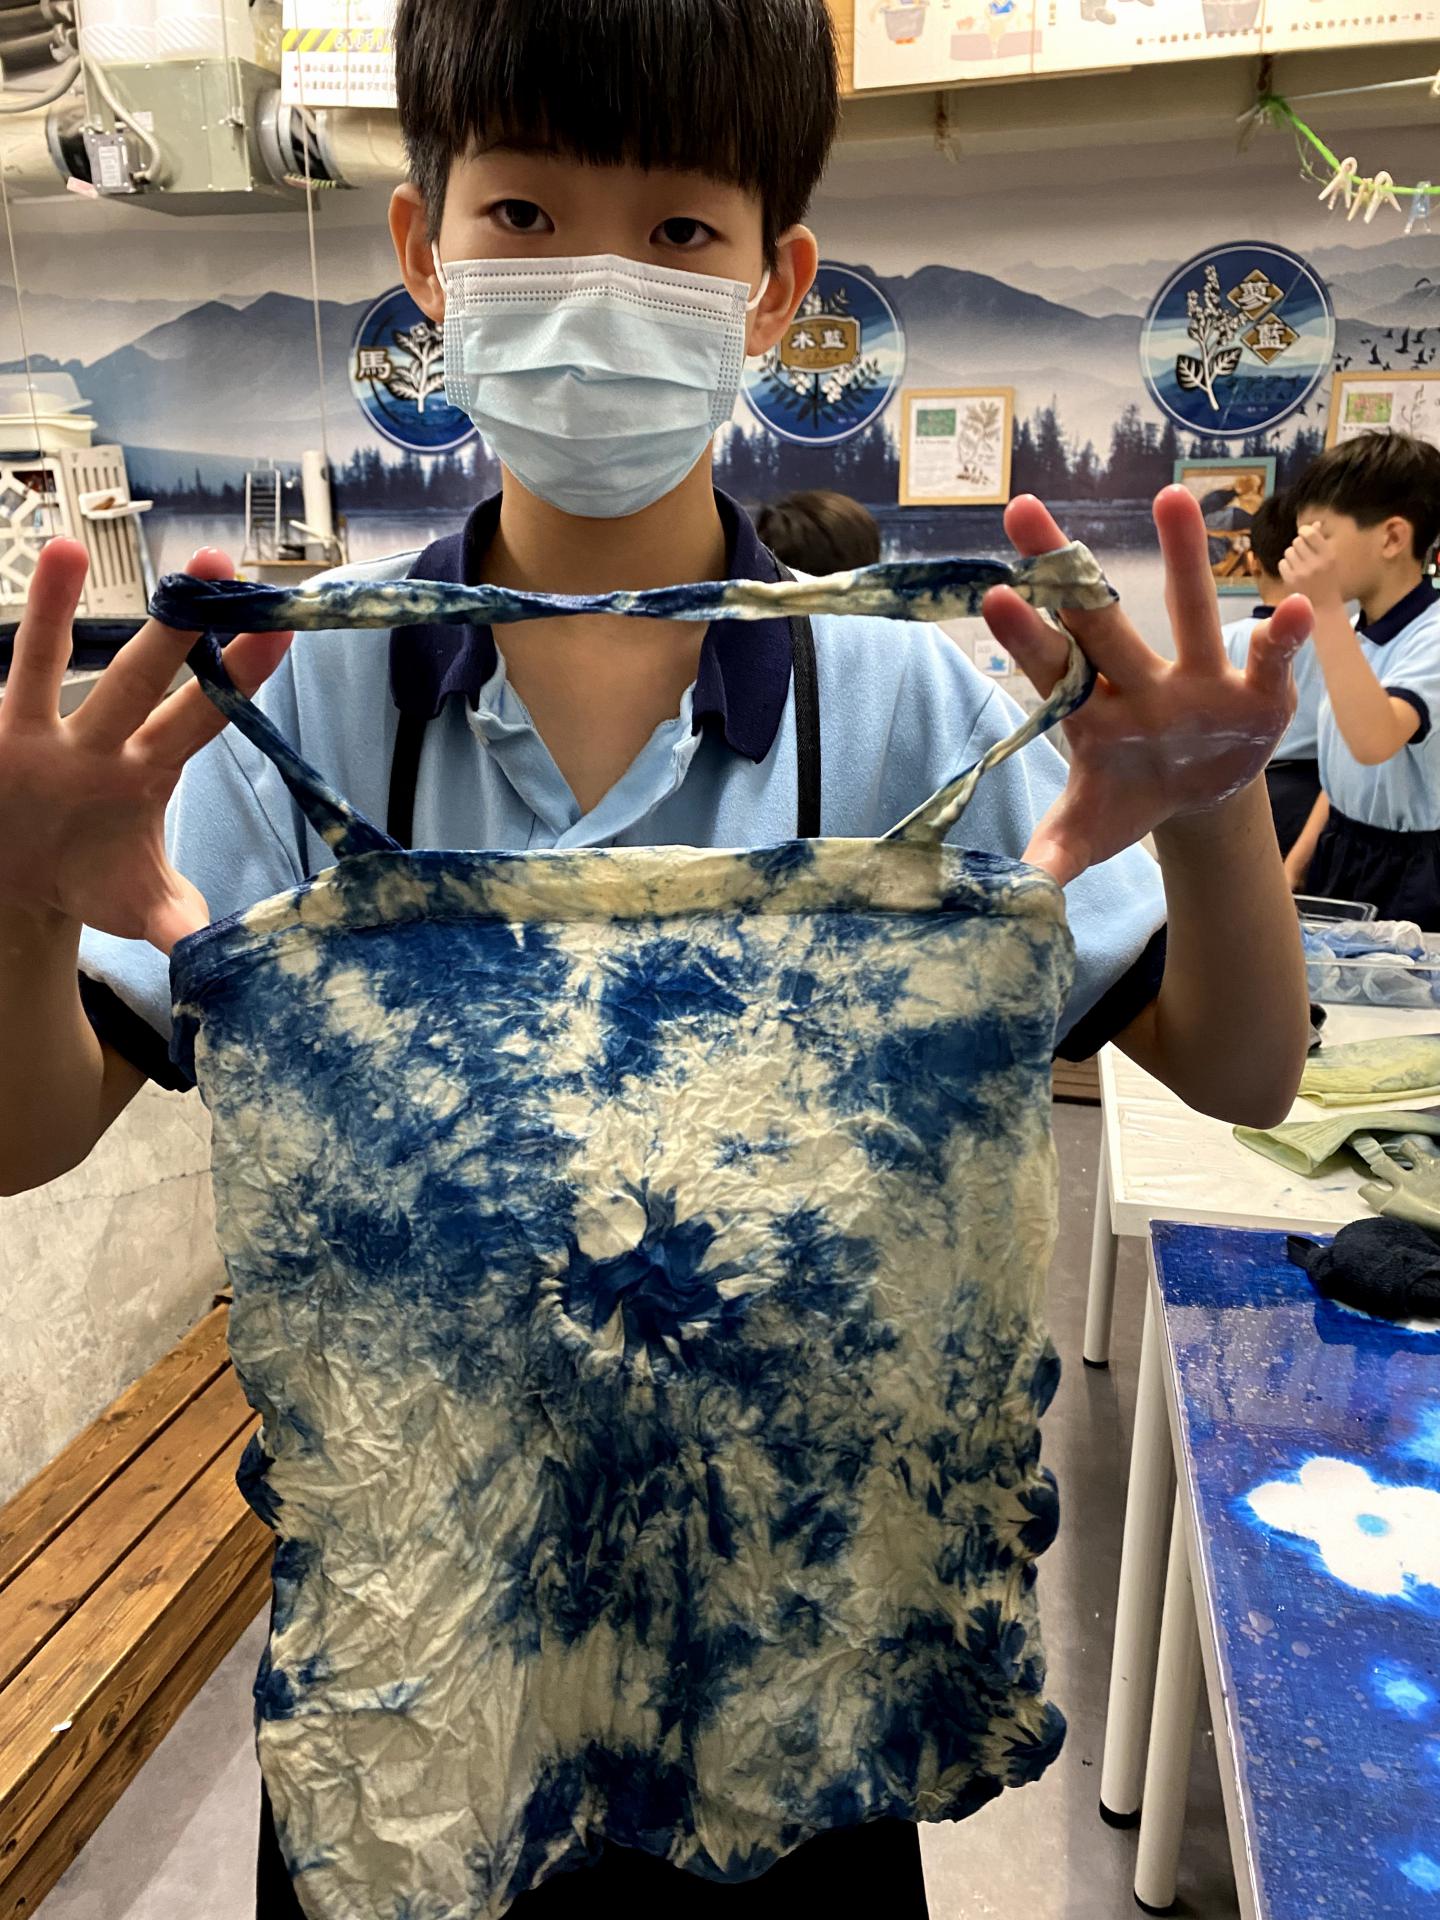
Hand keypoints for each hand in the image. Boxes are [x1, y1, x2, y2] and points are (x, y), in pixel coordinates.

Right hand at [0, 539, 291, 952]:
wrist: (14, 884)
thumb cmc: (91, 877)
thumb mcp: (139, 907)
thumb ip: (177, 921)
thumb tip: (212, 949)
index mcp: (145, 768)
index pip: (205, 714)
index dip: (242, 673)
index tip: (283, 624)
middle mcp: (94, 740)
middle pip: (139, 678)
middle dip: (176, 627)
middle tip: (214, 559)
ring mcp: (30, 736)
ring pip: (41, 666)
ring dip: (51, 611)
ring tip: (67, 549)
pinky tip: (8, 580)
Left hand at [982, 488, 1310, 886]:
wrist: (1193, 798)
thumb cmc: (1128, 800)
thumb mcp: (1090, 834)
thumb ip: (1053, 854)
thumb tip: (1017, 889)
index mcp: (1092, 714)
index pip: (1052, 669)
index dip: (1027, 636)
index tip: (996, 595)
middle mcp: (1139, 681)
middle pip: (1099, 620)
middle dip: (1065, 568)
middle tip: (1022, 509)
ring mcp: (1198, 680)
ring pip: (1190, 612)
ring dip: (1182, 557)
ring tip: (1172, 498)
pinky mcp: (1254, 694)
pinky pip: (1271, 661)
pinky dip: (1283, 639)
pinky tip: (1296, 607)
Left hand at [1279, 521, 1345, 610]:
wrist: (1324, 607)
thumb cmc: (1328, 580)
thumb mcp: (1330, 560)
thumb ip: (1321, 541)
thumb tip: (1315, 523)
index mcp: (1328, 555)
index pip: (1310, 533)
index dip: (1304, 531)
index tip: (1303, 534)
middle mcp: (1316, 562)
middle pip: (1297, 541)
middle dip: (1298, 546)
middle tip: (1303, 555)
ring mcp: (1302, 572)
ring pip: (1288, 552)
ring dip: (1291, 556)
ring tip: (1299, 565)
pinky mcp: (1291, 580)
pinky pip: (1282, 563)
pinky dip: (1286, 566)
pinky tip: (1293, 572)